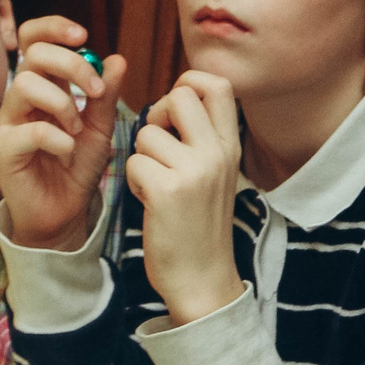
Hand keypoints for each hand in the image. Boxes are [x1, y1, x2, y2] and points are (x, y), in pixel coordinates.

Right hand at [0, 17, 125, 251]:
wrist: (65, 213)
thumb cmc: (78, 167)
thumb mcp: (101, 127)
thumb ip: (106, 95)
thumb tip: (116, 59)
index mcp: (43, 84)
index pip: (34, 39)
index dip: (53, 27)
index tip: (82, 35)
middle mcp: (21, 98)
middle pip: (33, 55)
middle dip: (70, 64)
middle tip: (96, 91)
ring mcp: (9, 122)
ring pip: (26, 84)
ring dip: (63, 103)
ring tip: (77, 129)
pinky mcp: (3, 150)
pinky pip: (28, 129)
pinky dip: (57, 138)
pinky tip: (67, 152)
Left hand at [125, 71, 245, 327]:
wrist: (203, 281)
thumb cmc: (200, 226)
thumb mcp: (216, 175)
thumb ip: (203, 139)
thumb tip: (176, 100)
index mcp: (230, 147)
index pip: (218, 85)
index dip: (190, 83)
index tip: (176, 111)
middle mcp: (217, 154)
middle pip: (180, 95)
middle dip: (158, 112)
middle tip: (159, 142)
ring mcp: (194, 172)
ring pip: (147, 132)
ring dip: (141, 156)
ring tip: (155, 184)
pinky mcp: (167, 192)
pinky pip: (134, 162)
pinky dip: (133, 181)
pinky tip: (149, 202)